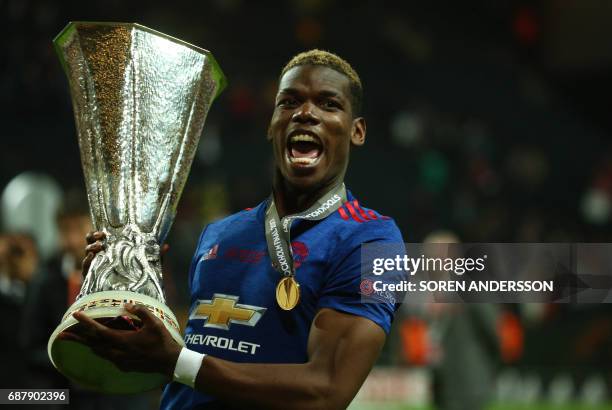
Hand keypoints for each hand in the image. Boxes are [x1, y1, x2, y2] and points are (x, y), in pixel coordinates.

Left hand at [58, 303, 181, 375]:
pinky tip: (99, 349)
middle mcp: (117, 352)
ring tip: (78, 340)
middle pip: (92, 344)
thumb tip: (126, 304)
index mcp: (122, 340)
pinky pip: (106, 357)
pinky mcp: (123, 366)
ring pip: (98, 352)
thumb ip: (140, 311)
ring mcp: (119, 360)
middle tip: (63, 334)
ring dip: (87, 345)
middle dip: (77, 338)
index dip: (86, 322)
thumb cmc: (162, 341)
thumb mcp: (154, 322)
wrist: (169, 362)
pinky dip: (99, 351)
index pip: (99, 330)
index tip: (75, 315)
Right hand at [81, 231, 169, 276]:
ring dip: (90, 248)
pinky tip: (91, 258)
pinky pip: (85, 269)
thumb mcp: (146, 266)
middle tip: (101, 238)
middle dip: (92, 238)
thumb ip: (155, 257)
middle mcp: (100, 258)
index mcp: (110, 251)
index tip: (104, 233)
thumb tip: (166, 246)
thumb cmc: (135, 280)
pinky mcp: (91, 279)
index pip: (100, 239)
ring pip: (87, 254)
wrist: (125, 301)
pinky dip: (87, 261)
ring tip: (98, 248)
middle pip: (89, 243)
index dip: (98, 233)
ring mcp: (93, 268)